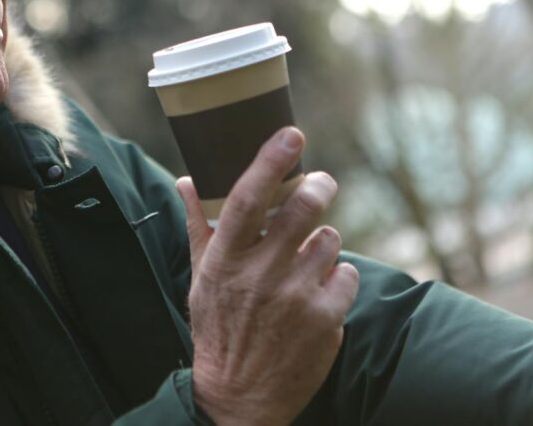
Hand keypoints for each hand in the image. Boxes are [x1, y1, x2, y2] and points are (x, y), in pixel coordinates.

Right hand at [176, 127, 358, 425]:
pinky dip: (338, 276)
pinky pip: (347, 274)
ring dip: (323, 240)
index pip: (249, 198)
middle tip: (321, 182)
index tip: (291, 135)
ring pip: (330, 239)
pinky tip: (319, 289)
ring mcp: (296, 297)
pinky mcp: (327, 320)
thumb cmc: (218, 328)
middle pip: (302, 209)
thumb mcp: (200, 276)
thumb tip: (185, 181)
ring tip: (308, 257)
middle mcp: (260, 274)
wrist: (240, 397)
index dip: (271, 161)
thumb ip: (198, 225)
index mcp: (225, 259)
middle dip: (318, 186)